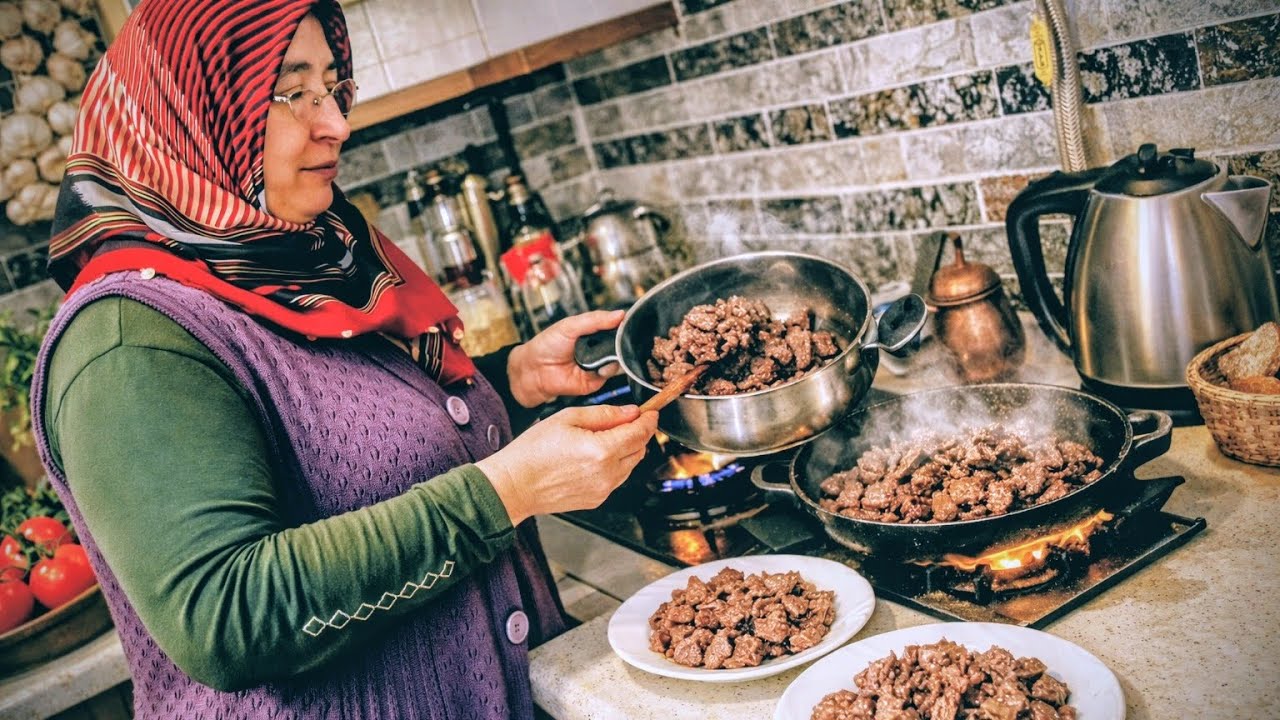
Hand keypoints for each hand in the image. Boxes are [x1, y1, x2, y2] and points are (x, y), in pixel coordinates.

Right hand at [476, 404, 657, 525]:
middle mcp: (607, 474)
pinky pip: (617, 479)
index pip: (640, 433)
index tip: (650, 412)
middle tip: (626, 420)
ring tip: (603, 438)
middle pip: (640, 449)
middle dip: (638, 433)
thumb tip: (629, 412)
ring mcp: (603, 490)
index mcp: (602, 451)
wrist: (514, 485)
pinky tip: (594, 457)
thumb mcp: (567, 418)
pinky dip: (615, 465)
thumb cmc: (533, 452)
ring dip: (627, 449)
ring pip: (631, 465)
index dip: (648, 420)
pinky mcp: (597, 500)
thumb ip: (604, 414)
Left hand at [507, 310, 625, 407]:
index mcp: (592, 332)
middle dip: (622, 340)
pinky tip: (599, 366)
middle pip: (619, 344)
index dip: (622, 324)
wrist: (533, 370)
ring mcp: (597, 364)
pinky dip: (607, 369)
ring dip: (616, 355)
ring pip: (618, 359)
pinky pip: (609, 374)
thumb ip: (595, 319)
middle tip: (621, 336)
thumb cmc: (546, 345)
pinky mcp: (595, 380)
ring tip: (606, 351)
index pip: (614, 326)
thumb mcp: (570, 325)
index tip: (628, 320)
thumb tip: (620, 314)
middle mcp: (597, 349)